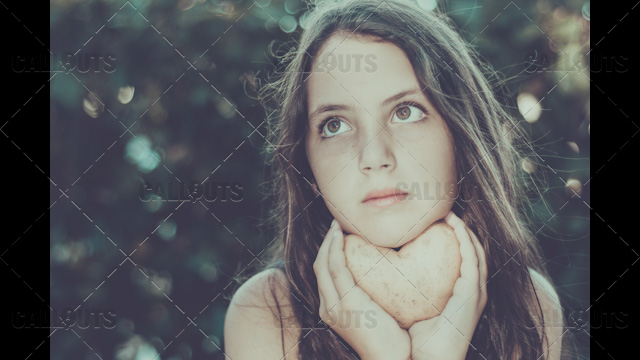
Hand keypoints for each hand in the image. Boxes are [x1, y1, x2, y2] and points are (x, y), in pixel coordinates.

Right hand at [314, 219, 410, 359]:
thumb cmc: (392, 341)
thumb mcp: (376, 316)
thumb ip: (371, 297)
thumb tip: (384, 277)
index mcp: (333, 310)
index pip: (325, 275)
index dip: (329, 253)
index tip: (339, 235)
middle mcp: (328, 308)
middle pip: (320, 266)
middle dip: (326, 243)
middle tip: (336, 224)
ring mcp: (334, 306)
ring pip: (324, 264)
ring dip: (330, 241)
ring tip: (338, 225)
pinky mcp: (346, 302)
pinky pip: (336, 268)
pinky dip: (336, 248)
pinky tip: (342, 235)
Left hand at [408, 211, 487, 359]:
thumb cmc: (411, 338)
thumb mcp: (407, 307)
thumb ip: (402, 288)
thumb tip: (381, 268)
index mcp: (457, 294)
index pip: (459, 260)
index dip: (451, 239)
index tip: (433, 221)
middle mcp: (470, 291)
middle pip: (471, 251)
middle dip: (460, 229)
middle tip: (442, 209)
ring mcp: (474, 291)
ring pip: (475, 249)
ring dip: (464, 228)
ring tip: (449, 210)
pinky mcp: (472, 292)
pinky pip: (472, 257)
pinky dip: (466, 237)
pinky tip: (454, 222)